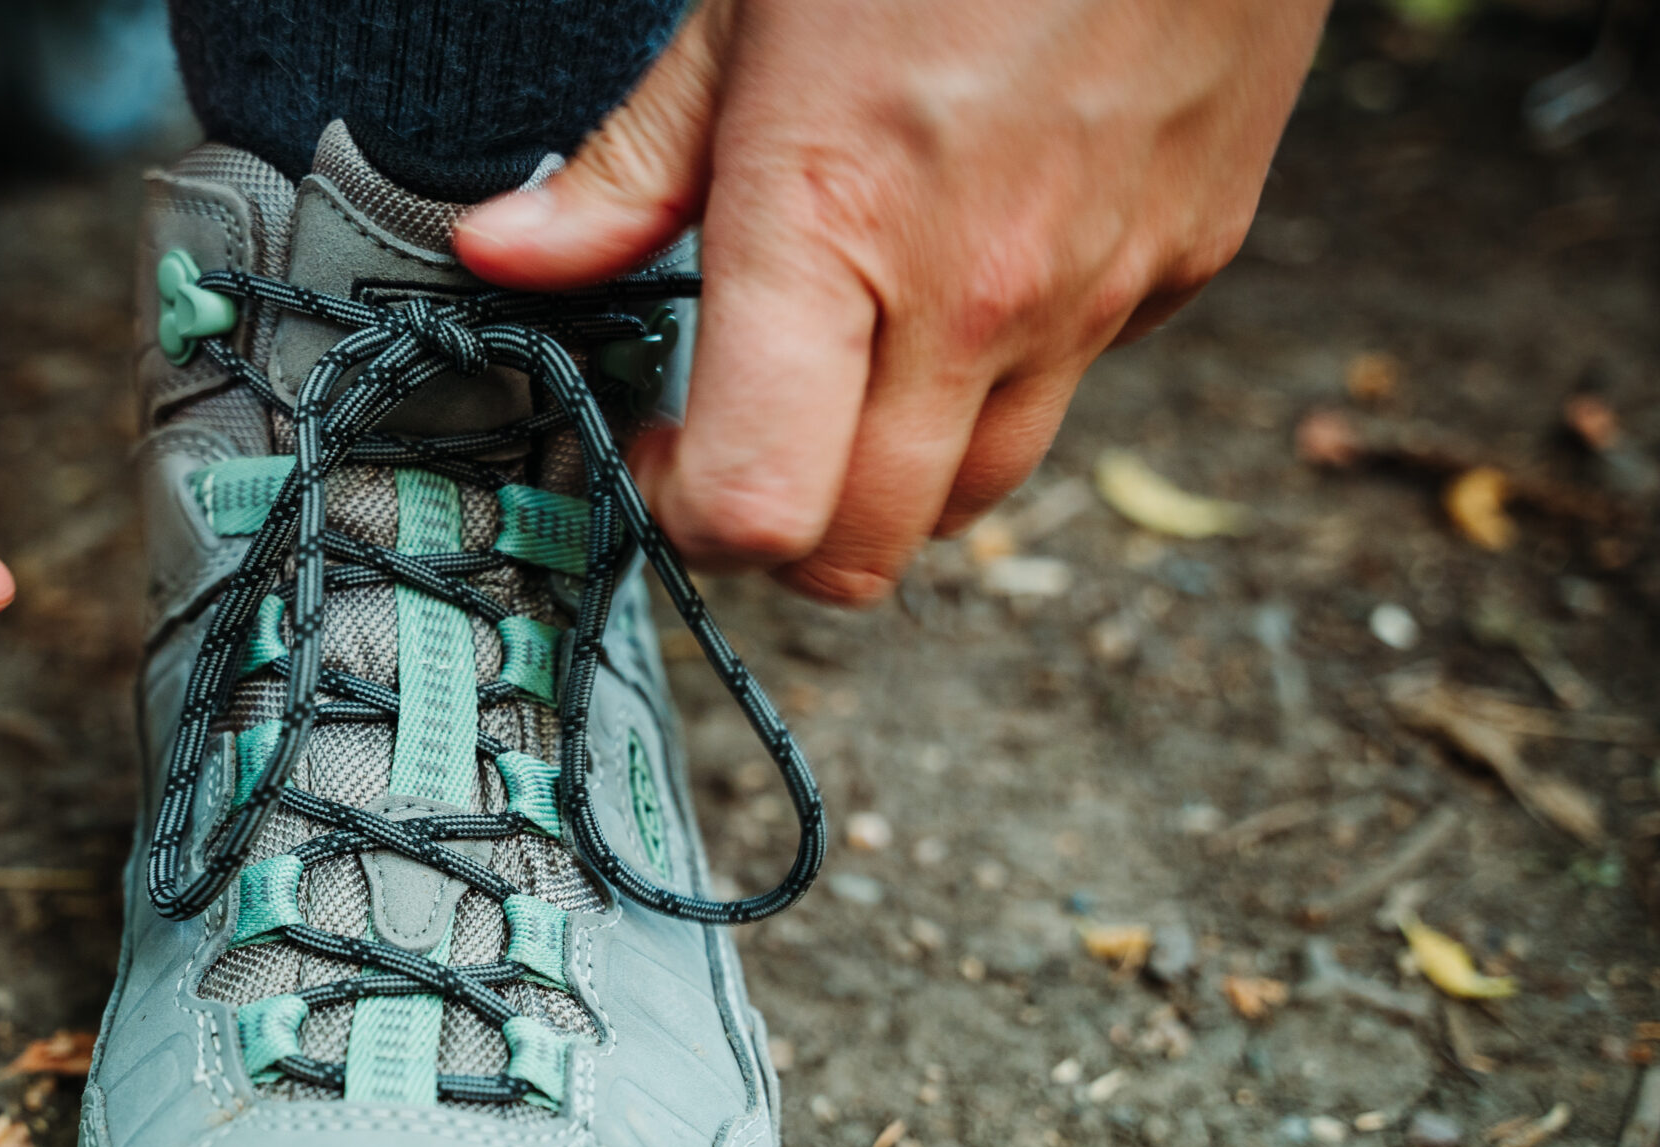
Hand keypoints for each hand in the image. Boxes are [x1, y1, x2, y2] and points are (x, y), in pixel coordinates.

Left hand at [458, 0, 1327, 604]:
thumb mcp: (748, 11)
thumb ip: (629, 168)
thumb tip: (506, 252)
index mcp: (836, 227)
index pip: (755, 508)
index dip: (687, 513)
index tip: (664, 447)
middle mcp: (973, 295)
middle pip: (861, 552)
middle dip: (782, 529)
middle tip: (741, 431)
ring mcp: (1092, 295)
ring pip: (972, 501)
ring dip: (892, 474)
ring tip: (853, 361)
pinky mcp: (1183, 271)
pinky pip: (1069, 391)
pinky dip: (1005, 375)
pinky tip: (975, 265)